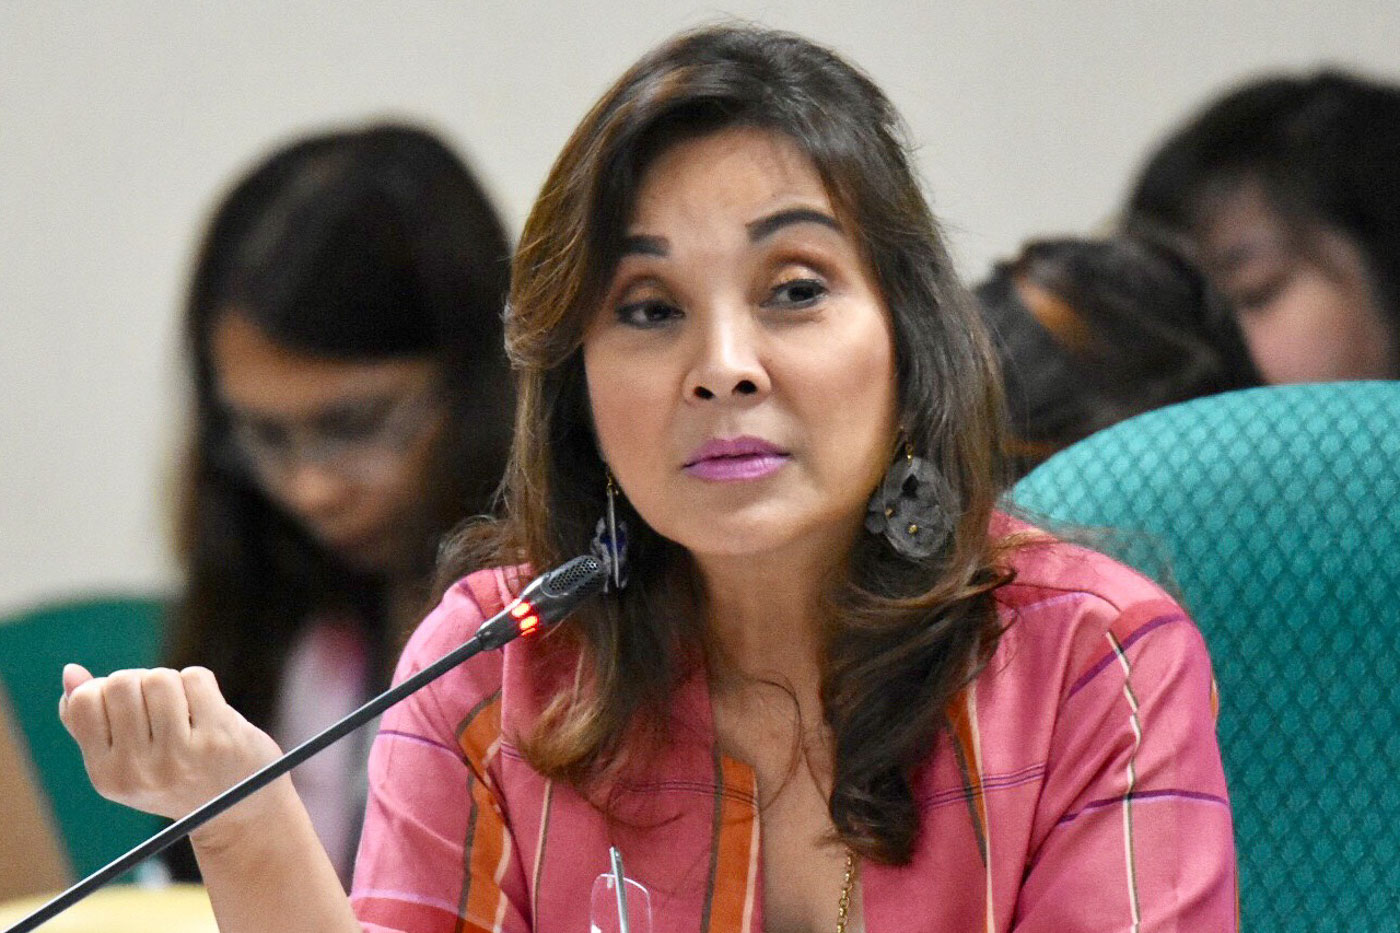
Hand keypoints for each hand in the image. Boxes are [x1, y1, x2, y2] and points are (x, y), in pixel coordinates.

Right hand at [58, 664, 283, 834]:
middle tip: (162, 708)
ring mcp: (179, 756)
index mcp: (107, 777)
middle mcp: (138, 771)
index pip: (84, 701)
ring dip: (173, 683)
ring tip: (185, 710)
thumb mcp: (129, 761)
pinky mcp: (217, 738)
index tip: (130, 707)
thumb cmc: (179, 777)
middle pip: (121, 682)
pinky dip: (201, 685)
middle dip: (141, 683)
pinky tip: (208, 711)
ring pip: (159, 678)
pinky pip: (195, 677)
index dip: (106, 690)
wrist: (241, 811)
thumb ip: (92, 721)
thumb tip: (72, 672)